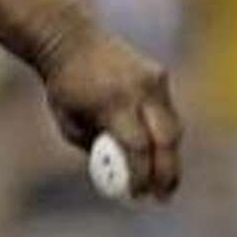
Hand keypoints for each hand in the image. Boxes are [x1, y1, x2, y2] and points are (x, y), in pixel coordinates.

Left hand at [38, 19, 182, 200]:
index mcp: (112, 103)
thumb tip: (120, 173)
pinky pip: (166, 110)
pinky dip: (161, 131)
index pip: (137, 147)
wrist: (71, 40)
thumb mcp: (69, 122)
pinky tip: (154, 149)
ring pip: (171, 126)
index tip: (138, 195)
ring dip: (167, 155)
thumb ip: (95, 146)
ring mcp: (153, 80)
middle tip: (162, 196)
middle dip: (167, 173)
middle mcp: (138, 90)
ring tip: (161, 181)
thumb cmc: (65, 88)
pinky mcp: (159, 74)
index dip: (142, 175)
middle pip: (166, 139)